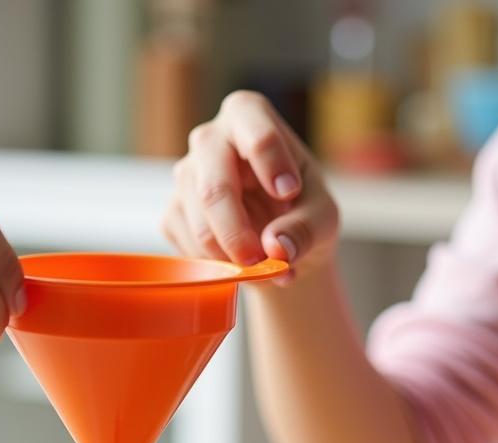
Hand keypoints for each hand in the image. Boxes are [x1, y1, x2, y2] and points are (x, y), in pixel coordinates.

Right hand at [162, 92, 338, 280]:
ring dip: (232, 258)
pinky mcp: (174, 212)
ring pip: (199, 224)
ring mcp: (186, 175)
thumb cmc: (304, 210)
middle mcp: (209, 139)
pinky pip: (189, 247)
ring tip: (263, 269)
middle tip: (262, 262)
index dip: (272, 165)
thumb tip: (276, 247)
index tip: (290, 193)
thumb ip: (307, 228)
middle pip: (214, 187)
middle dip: (237, 233)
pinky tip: (240, 264)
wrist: (279, 238)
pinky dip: (218, 267)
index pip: (254, 133)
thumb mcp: (323, 217)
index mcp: (249, 117)